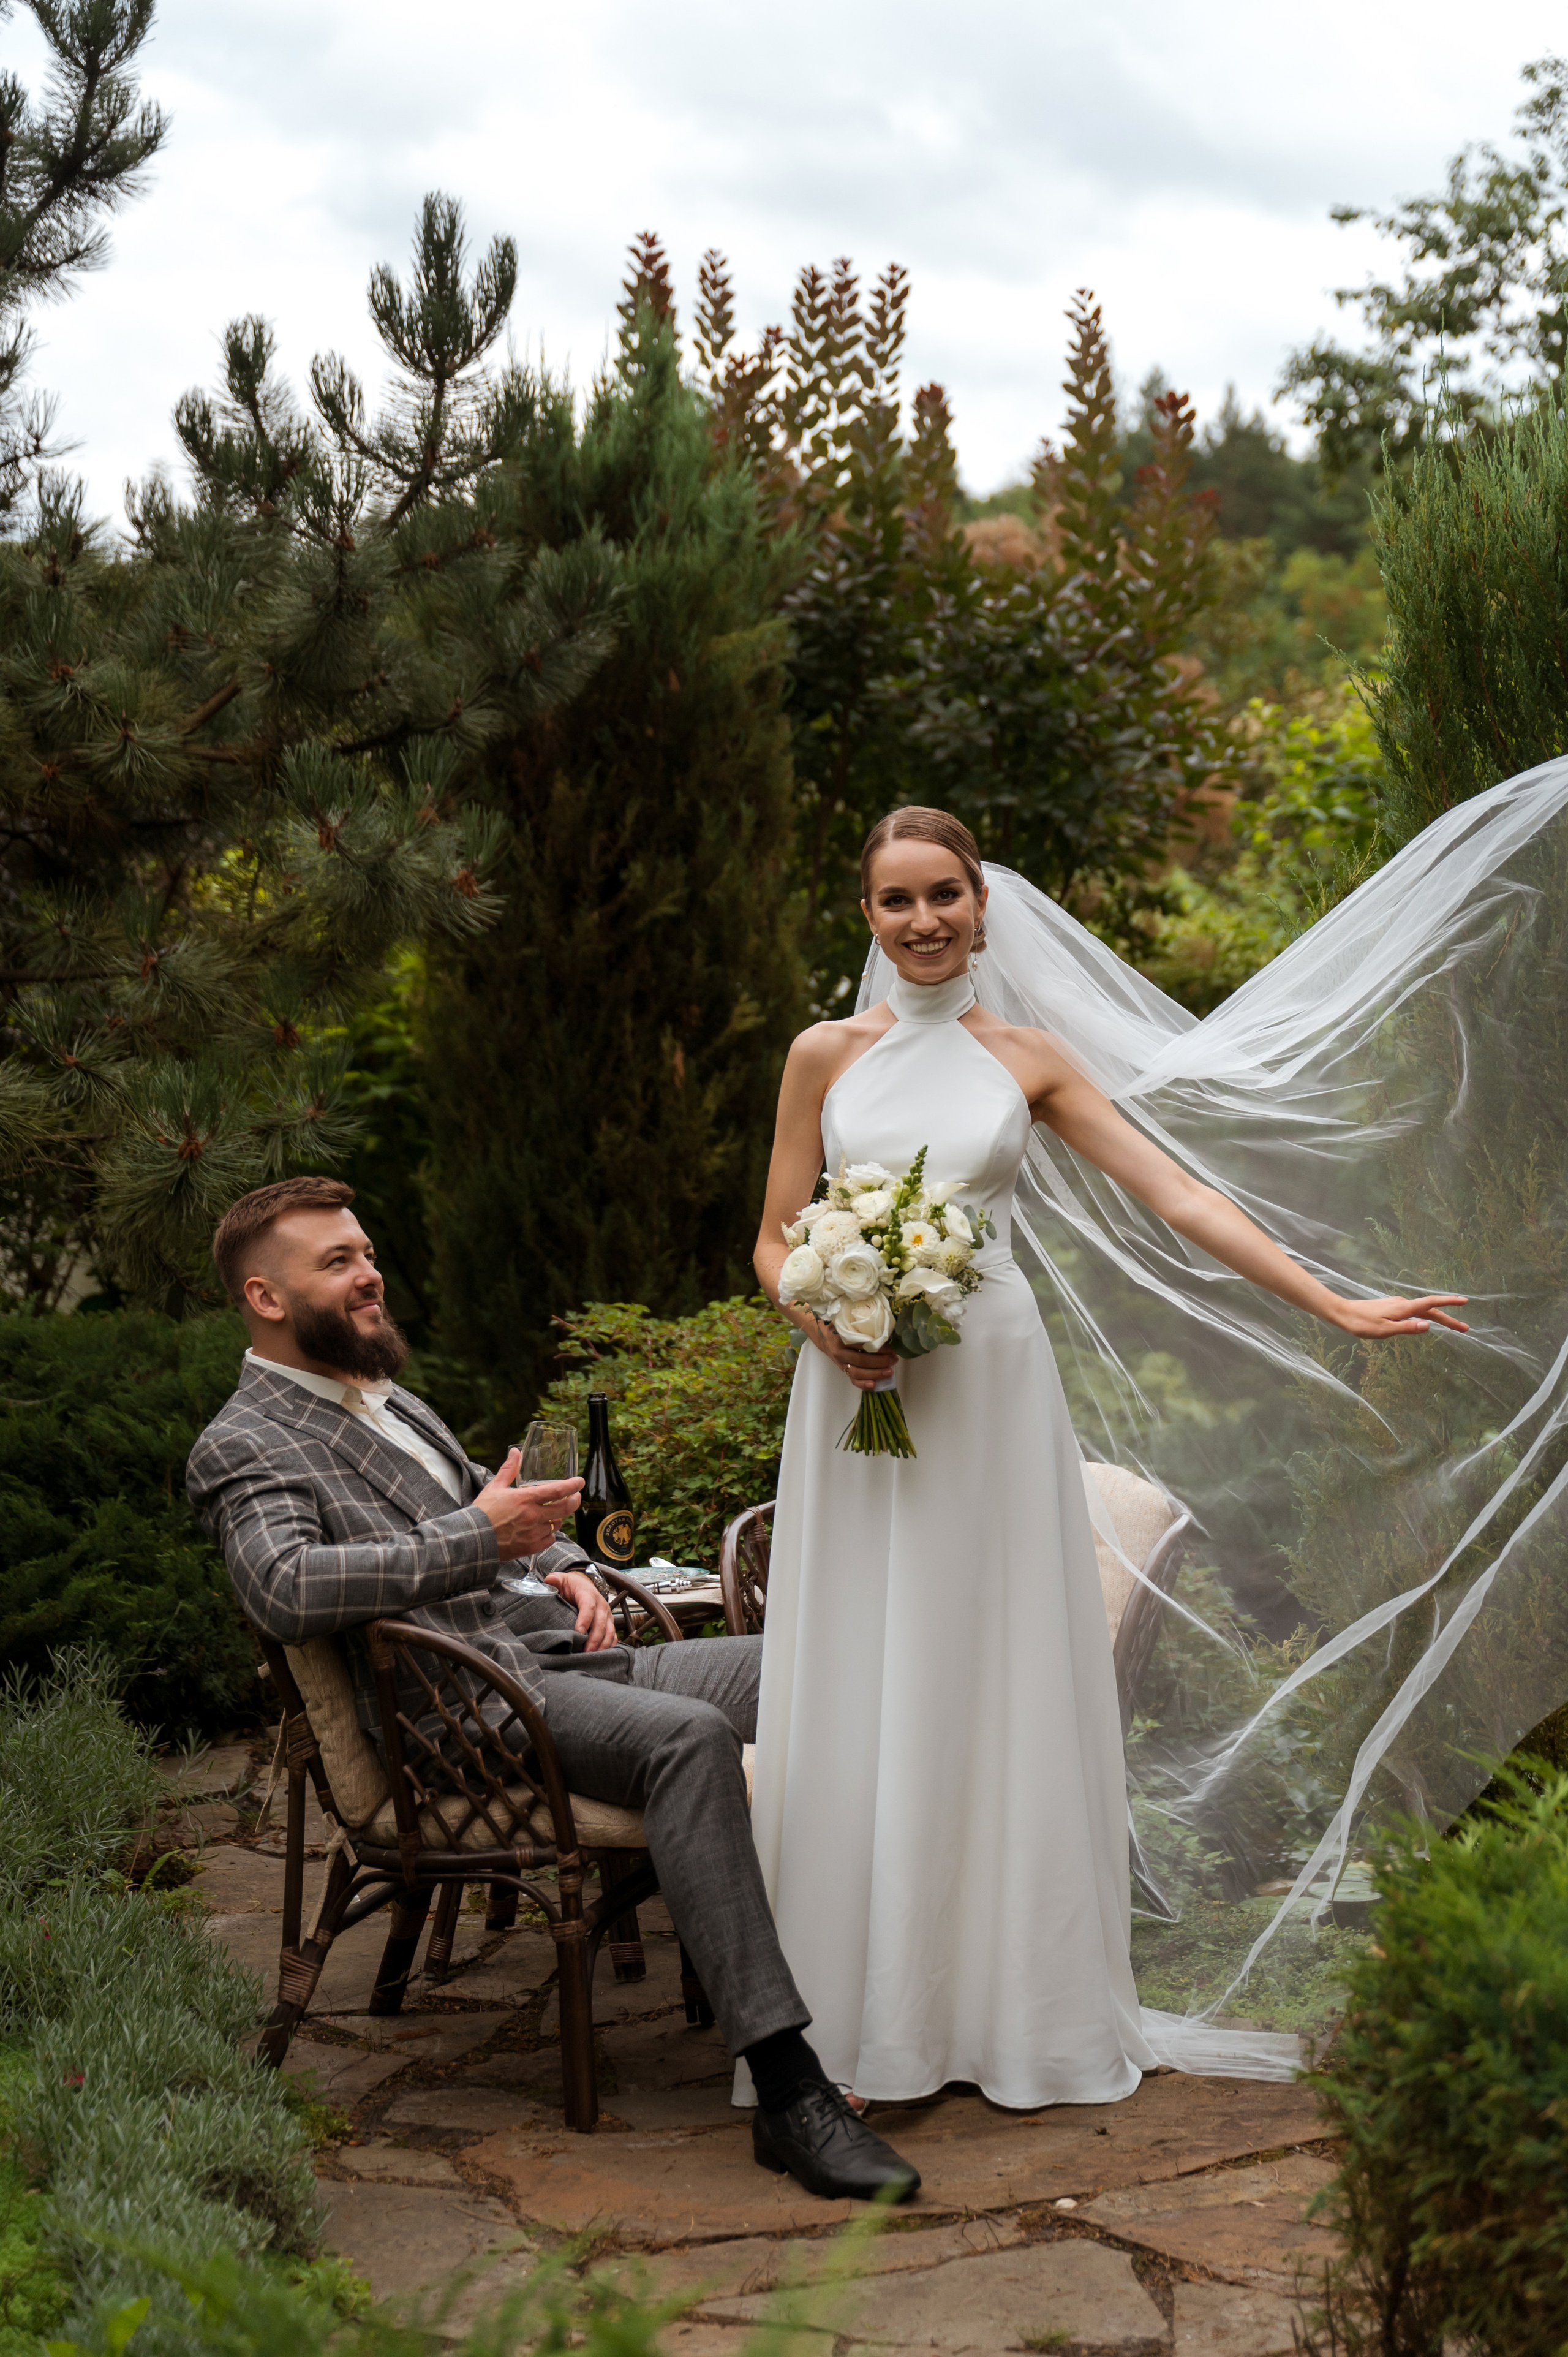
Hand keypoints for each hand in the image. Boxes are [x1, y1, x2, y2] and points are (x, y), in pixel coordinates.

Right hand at [473, 1452, 583, 1560]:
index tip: (580, 1481)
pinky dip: (549, 1534)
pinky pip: (550, 1539)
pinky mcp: (531, 1547)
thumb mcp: (495, 1487)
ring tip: (553, 1514)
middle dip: (574, 1501)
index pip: (557, 1490)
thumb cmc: (483, 1512)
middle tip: (576, 1496)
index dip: (572, 1485)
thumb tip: (515, 1452)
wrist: (474, 1539)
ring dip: (558, 1518)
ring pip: (557, 1524)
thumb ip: (509, 1469)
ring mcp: (533, 1533)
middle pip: (565, 1508)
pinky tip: (543, 1530)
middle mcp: (533, 1516)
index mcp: (526, 1499)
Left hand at [545, 1568, 616, 1650]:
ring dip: (602, 1645)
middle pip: (601, 1623)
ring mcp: (606, 1615)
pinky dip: (609, 1646)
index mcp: (588, 1594)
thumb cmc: (571, 1585)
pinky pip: (613, 1636)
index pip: (589, 1606)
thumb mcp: (562, 1579)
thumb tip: (550, 1580)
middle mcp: (601, 1605)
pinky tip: (601, 1656)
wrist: (584, 1584)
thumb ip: (555, 1579)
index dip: (585, 1619)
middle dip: (594, 1639)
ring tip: (592, 1656)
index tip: (578, 1632)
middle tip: (585, 1652)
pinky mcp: (609, 1623)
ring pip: (610, 1631)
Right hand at [802, 1314, 898, 1392]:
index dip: (878, 1349)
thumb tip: (885, 1332)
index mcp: (841, 1338)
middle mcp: (840, 1353)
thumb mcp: (848, 1323)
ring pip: (857, 1373)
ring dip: (875, 1374)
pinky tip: (874, 1385)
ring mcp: (841, 1364)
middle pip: (861, 1360)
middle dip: (880, 1362)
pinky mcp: (843, 1371)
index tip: (891, 1349)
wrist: (825, 1338)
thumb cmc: (840, 1328)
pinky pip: (853, 1380)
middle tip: (893, 1360)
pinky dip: (863, 1384)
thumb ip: (861, 1327)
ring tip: (889, 1372)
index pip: (862, 1345)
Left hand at [1327, 1292, 1469, 1339]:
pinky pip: (1414, 1311)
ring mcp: (1397, 1305)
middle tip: (1465, 1328)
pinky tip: (1427, 1320)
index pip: (1431, 1303)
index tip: (1464, 1301)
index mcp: (1403, 1308)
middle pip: (1431, 1309)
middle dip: (1449, 1318)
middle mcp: (1402, 1304)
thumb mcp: (1385, 1331)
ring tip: (1452, 1326)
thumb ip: (1407, 1328)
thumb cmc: (1362, 1324)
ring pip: (1423, 1310)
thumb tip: (1428, 1325)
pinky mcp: (1391, 1307)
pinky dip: (1426, 1315)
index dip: (1449, 1302)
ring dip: (1439, 1317)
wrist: (1343, 1313)